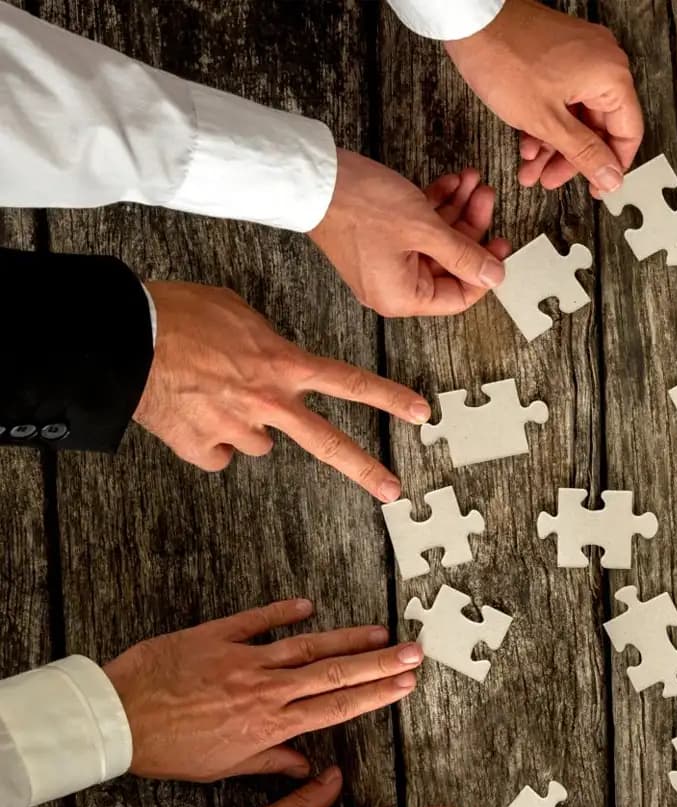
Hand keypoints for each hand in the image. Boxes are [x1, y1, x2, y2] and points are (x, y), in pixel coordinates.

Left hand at [104, 597, 421, 781]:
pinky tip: (307, 605)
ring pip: (307, 645)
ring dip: (347, 638)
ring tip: (380, 632)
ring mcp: (243, 659)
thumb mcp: (221, 768)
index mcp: (269, 723)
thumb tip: (305, 766)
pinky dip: (283, 611)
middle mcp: (266, 689)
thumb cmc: (165, 749)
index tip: (405, 685)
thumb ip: (269, 760)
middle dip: (380, 662)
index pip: (336, 706)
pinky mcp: (216, 637)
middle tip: (414, 651)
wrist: (117, 718)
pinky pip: (257, 621)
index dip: (376, 694)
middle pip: (335, 672)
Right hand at [137, 282, 428, 500]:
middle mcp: (269, 402)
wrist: (125, 340)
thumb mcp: (237, 313)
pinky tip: (191, 416)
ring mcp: (237, 428)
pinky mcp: (202, 448)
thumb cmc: (176, 315)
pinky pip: (217, 454)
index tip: (419, 413)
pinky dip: (208, 442)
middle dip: (365, 469)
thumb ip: (268, 345)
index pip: (348, 382)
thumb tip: (272, 363)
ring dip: (245, 427)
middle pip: (327, 442)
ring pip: (258, 443)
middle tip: (392, 491)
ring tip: (214, 397)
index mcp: (282, 365)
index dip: (387, 398)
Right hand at [307, 151, 508, 316]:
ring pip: (436, 239)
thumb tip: (494, 276)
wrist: (310, 175)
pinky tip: (452, 181)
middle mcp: (392, 284)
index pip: (457, 297)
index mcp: (401, 297)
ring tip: (472, 181)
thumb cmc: (358, 206)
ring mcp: (385, 259)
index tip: (500, 245)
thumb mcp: (424, 230)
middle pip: (449, 262)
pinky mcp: (379, 235)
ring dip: (457, 209)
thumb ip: (464, 255)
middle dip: (471, 226)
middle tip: (486, 197)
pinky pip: (417, 225)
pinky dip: (435, 204)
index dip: (483, 271)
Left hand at [445, 0, 642, 194]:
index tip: (597, 186)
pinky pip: (563, 95)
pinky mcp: (560, 53)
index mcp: (611, 76)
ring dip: (554, 144)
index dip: (611, 165)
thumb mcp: (547, 120)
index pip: (627, 133)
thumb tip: (611, 177)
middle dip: (571, 157)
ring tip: (531, 166)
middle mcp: (603, 61)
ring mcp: (581, 55)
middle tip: (552, 179)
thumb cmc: (503, 57)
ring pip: (576, 113)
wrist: (468, 19)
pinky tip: (528, 140)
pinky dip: (548, 119)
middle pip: (598, 125)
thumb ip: (585, 153)